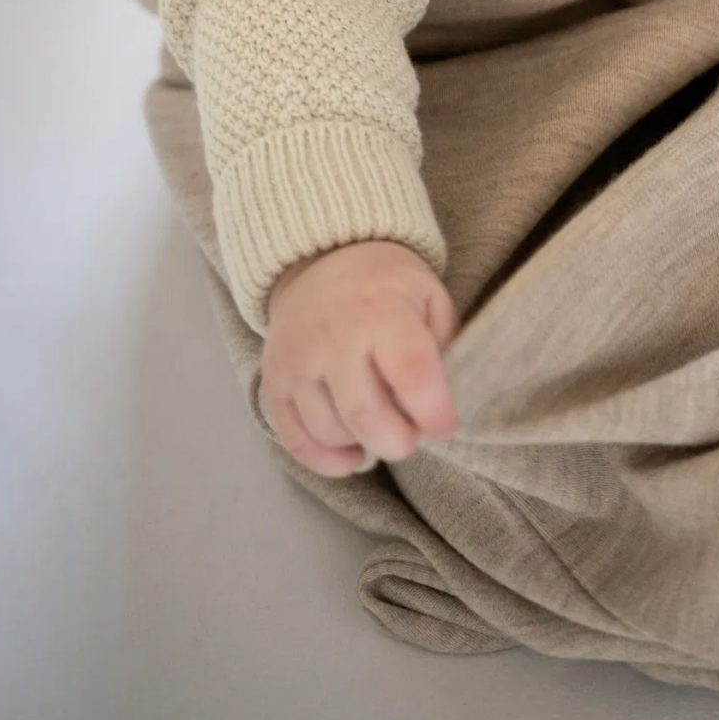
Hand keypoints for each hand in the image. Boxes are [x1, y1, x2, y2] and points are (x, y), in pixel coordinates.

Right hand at [260, 240, 457, 477]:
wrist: (321, 259)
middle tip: (412, 434)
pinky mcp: (273, 382)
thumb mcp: (429, 296)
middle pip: (365, 416)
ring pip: (330, 432)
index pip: (412, 375)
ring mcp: (297, 362)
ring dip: (363, 445)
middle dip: (398, 442)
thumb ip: (442, 344)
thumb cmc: (387, 284)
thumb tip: (441, 401)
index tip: (445, 426)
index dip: (434, 412)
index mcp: (383, 313)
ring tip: (382, 429)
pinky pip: (295, 440)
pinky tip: (351, 454)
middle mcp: (334, 339)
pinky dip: (325, 460)